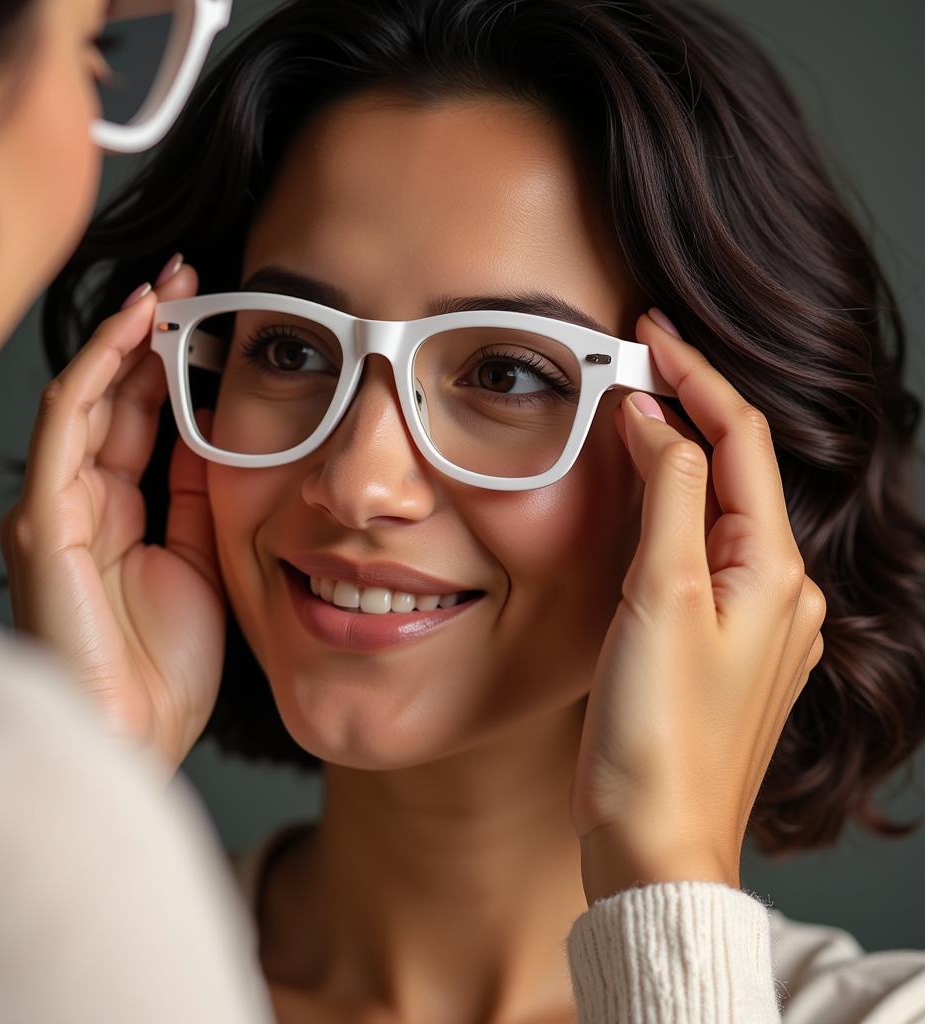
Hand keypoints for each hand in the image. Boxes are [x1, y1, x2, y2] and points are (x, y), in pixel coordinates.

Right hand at [1, 258, 224, 779]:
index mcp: (119, 513)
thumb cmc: (167, 667)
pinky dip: (100, 372)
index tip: (211, 313)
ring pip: (85, 397)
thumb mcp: (202, 559)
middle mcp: (80, 501)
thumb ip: (199, 497)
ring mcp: (56, 507)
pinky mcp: (44, 519)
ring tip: (169, 285)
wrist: (137, 738)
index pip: (139, 416)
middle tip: (190, 276)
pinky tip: (135, 330)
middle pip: (112, 396)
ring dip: (125, 336)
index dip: (170, 362)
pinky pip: (67, 427)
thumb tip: (217, 432)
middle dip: (148, 332)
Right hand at [569, 308, 826, 904]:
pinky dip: (668, 514)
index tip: (650, 333)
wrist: (656, 840)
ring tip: (628, 419)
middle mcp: (777, 591)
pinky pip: (700, 555)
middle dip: (686, 410)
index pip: (738, 440)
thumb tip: (652, 419)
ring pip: (715, 511)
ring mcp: (754, 622)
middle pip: (733, 469)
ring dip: (675, 460)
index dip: (695, 378)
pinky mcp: (719, 648)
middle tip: (630, 364)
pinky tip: (638, 507)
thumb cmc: (659, 730)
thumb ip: (664, 496)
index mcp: (772, 570)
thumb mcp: (662, 596)